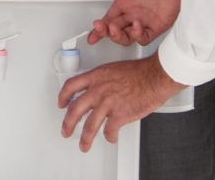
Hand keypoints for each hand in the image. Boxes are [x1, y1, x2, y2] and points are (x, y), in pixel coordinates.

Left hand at [58, 53, 183, 147]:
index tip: (61, 103)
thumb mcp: (113, 69)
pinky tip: (111, 137)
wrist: (153, 76)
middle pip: (75, 109)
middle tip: (65, 130)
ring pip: (89, 125)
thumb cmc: (139, 72)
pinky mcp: (119, 115)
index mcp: (96, 76)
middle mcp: (98, 90)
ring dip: (85, 138)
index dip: (63, 96)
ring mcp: (107, 103)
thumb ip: (102, 80)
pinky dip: (110, 137)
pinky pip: (109, 131)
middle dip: (68, 123)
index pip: (71, 85)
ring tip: (83, 145)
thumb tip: (97, 89)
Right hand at [87, 0, 196, 46]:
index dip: (100, 28)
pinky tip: (135, 25)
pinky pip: (144, 37)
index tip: (92, 35)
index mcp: (126, 0)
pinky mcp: (158, 26)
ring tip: (115, 28)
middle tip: (101, 28)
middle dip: (105, 32)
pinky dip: (137, 35)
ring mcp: (145, 20)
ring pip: (127, 37)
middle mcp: (134, 12)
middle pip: (115, 30)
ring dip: (119, 36)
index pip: (109, 18)